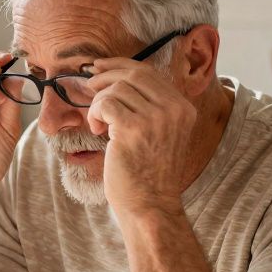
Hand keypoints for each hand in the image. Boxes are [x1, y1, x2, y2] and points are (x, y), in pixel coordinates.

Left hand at [85, 59, 196, 214]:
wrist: (150, 205)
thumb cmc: (147, 173)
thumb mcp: (159, 133)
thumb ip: (148, 106)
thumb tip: (115, 77)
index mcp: (183, 107)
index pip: (149, 72)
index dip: (120, 65)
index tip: (99, 67)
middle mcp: (174, 109)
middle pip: (132, 74)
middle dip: (105, 76)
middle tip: (89, 86)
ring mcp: (155, 118)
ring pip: (115, 89)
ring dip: (98, 103)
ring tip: (99, 124)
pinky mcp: (133, 129)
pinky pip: (105, 105)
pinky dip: (95, 115)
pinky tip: (98, 132)